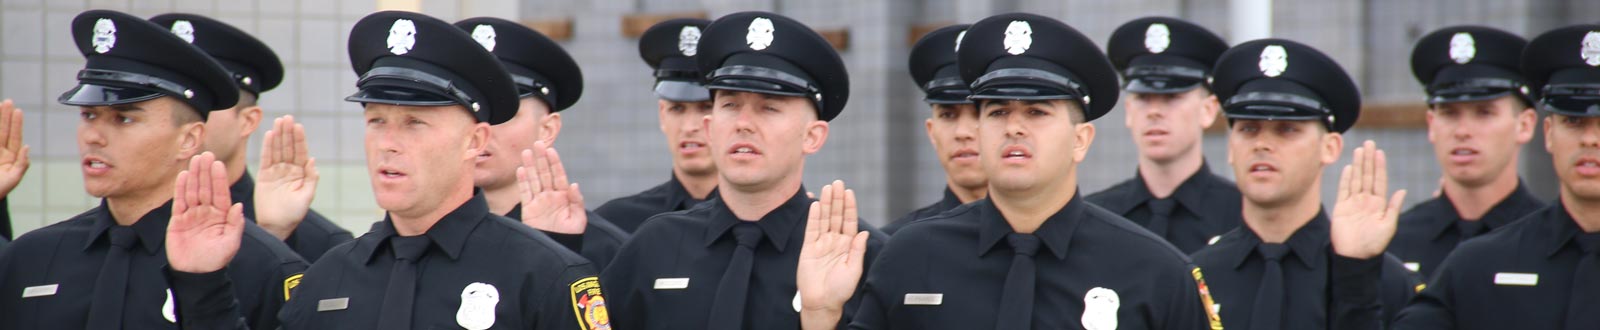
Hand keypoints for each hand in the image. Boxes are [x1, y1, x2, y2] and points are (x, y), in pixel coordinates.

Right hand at [0, 99, 29, 197]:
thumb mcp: (12, 180)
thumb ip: (21, 164)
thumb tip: (27, 147)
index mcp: (9, 159)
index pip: (14, 137)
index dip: (16, 124)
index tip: (18, 111)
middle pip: (2, 131)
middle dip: (5, 117)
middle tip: (8, 101)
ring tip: (0, 105)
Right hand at [167, 152, 245, 272]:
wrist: (196, 274)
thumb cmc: (216, 260)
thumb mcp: (231, 243)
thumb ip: (235, 224)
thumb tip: (239, 205)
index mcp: (222, 215)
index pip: (221, 193)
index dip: (219, 178)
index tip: (218, 163)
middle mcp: (207, 212)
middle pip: (206, 187)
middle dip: (206, 171)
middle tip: (206, 154)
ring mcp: (192, 215)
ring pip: (193, 191)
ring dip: (193, 176)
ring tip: (195, 160)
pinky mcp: (178, 220)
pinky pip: (179, 202)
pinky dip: (180, 189)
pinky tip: (182, 176)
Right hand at [253, 116, 318, 239]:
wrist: (277, 226)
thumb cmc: (294, 214)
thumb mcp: (306, 196)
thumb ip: (311, 178)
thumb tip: (313, 160)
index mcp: (301, 173)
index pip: (301, 152)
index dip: (299, 139)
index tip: (298, 126)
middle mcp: (289, 170)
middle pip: (289, 147)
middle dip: (288, 132)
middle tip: (287, 118)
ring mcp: (276, 171)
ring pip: (277, 150)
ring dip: (278, 136)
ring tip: (278, 121)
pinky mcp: (264, 175)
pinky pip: (266, 158)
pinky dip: (267, 147)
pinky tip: (269, 135)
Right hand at [517, 140, 586, 233]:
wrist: (556, 249)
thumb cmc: (569, 236)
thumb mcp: (578, 219)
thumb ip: (577, 201)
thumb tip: (574, 184)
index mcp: (564, 196)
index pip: (559, 175)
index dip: (555, 162)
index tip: (550, 150)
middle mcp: (551, 195)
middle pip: (545, 173)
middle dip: (541, 159)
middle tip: (537, 144)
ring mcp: (539, 201)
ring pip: (534, 180)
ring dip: (530, 166)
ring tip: (526, 152)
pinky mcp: (529, 209)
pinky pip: (525, 192)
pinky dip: (523, 181)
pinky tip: (521, 170)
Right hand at [796, 180, 870, 328]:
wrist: (822, 301)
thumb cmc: (840, 289)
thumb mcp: (853, 269)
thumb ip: (857, 250)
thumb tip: (864, 232)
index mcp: (848, 245)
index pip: (850, 221)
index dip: (850, 206)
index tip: (849, 192)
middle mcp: (835, 241)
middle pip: (837, 216)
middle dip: (838, 199)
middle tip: (838, 183)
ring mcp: (821, 243)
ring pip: (825, 219)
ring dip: (826, 203)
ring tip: (828, 187)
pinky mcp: (808, 247)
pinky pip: (811, 228)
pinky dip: (814, 216)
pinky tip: (816, 204)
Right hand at [1331, 140, 1406, 259]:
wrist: (1355, 256)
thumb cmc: (1373, 244)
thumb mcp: (1388, 226)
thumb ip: (1393, 208)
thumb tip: (1402, 190)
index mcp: (1379, 204)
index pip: (1379, 180)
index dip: (1379, 166)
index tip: (1380, 152)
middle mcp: (1366, 200)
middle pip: (1367, 176)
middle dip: (1368, 159)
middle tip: (1370, 143)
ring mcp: (1353, 203)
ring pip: (1356, 179)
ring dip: (1357, 165)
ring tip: (1359, 150)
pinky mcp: (1341, 208)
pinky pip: (1343, 190)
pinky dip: (1345, 179)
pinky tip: (1348, 168)